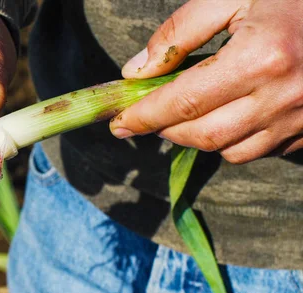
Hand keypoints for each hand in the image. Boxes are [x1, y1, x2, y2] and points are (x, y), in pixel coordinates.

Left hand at [110, 0, 302, 163]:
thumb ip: (180, 32)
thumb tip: (135, 71)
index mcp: (261, 58)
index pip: (183, 103)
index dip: (144, 116)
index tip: (119, 122)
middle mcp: (282, 96)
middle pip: (202, 135)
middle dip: (165, 129)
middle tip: (145, 115)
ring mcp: (302, 118)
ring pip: (230, 150)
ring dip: (197, 136)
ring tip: (185, 112)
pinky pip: (261, 150)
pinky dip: (232, 139)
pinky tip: (226, 114)